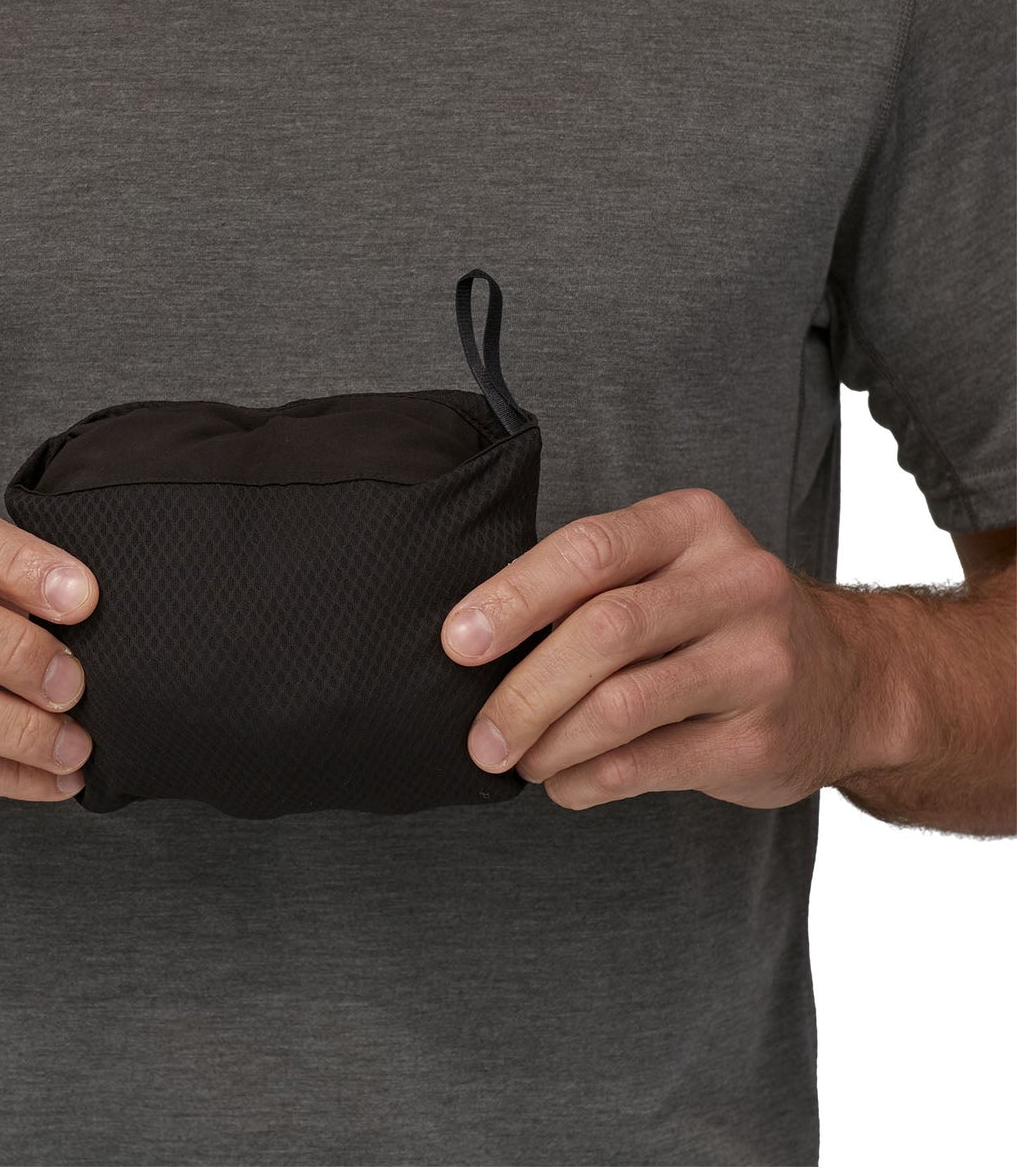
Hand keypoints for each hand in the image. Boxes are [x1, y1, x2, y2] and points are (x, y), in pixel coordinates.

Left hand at [440, 487, 909, 810]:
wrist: (852, 679)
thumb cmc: (718, 618)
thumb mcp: (668, 569)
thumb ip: (589, 588)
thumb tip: (473, 642)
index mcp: (692, 524)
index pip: (588, 551)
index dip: (512, 598)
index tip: (456, 643)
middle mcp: (735, 582)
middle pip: (604, 631)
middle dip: (524, 691)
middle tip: (478, 736)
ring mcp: (758, 660)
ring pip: (625, 704)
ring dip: (553, 742)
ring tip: (517, 760)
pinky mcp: (763, 736)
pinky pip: (653, 763)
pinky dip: (591, 780)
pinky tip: (565, 783)